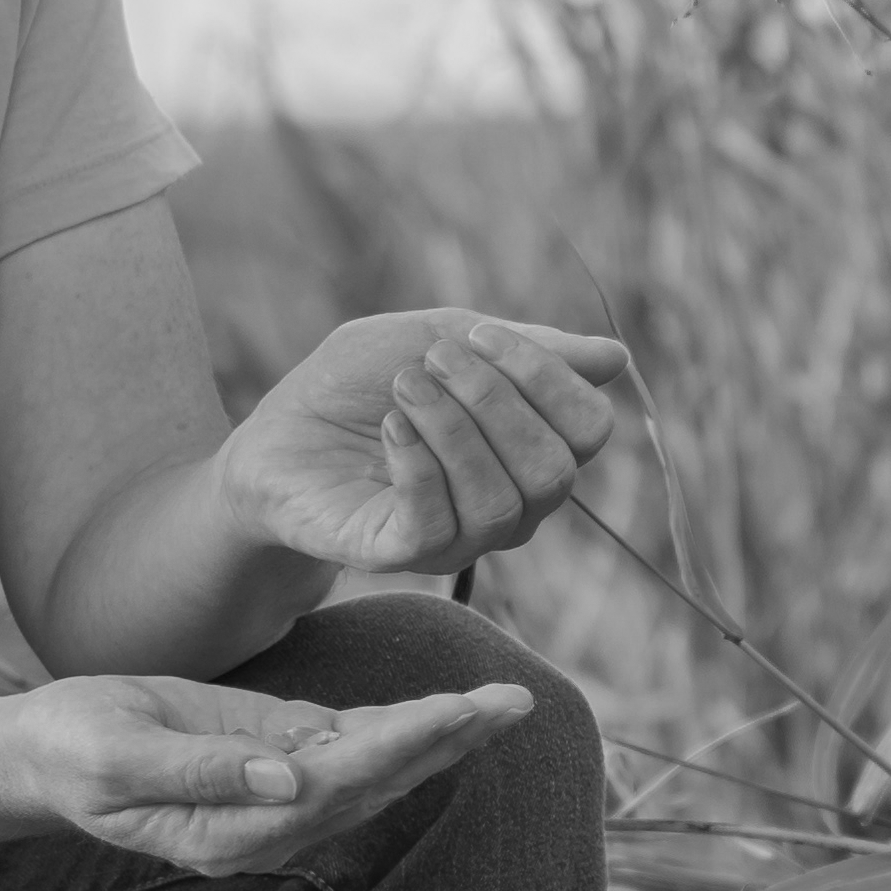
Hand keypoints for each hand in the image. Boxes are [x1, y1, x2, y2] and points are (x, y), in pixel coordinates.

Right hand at [2, 674, 544, 875]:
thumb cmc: (76, 750)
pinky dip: (404, 728)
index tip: (449, 713)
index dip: (394, 749)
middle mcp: (269, 826)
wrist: (51, 752)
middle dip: (445, 743)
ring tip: (505, 703)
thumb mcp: (120, 757)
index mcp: (231, 833)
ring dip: (442, 737)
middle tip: (513, 704)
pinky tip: (453, 712)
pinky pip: (351, 748)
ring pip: (376, 770)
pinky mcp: (278, 762)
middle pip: (375, 785)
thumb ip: (202, 771)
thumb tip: (288, 776)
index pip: (332, 790)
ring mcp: (278, 798)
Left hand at [215, 310, 634, 577]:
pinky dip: (418, 466)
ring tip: (404, 390)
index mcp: (529, 447)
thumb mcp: (435, 337)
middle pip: (555, 470)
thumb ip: (520, 345)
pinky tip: (389, 429)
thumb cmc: (359, 387)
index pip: (589, 429)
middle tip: (431, 361)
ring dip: (453, 430)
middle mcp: (511, 503)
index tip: (477, 335)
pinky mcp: (402, 555)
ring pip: (502, 503)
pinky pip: (440, 526)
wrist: (274, 438)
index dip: (546, 376)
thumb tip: (616, 357)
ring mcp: (460, 538)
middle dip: (496, 400)